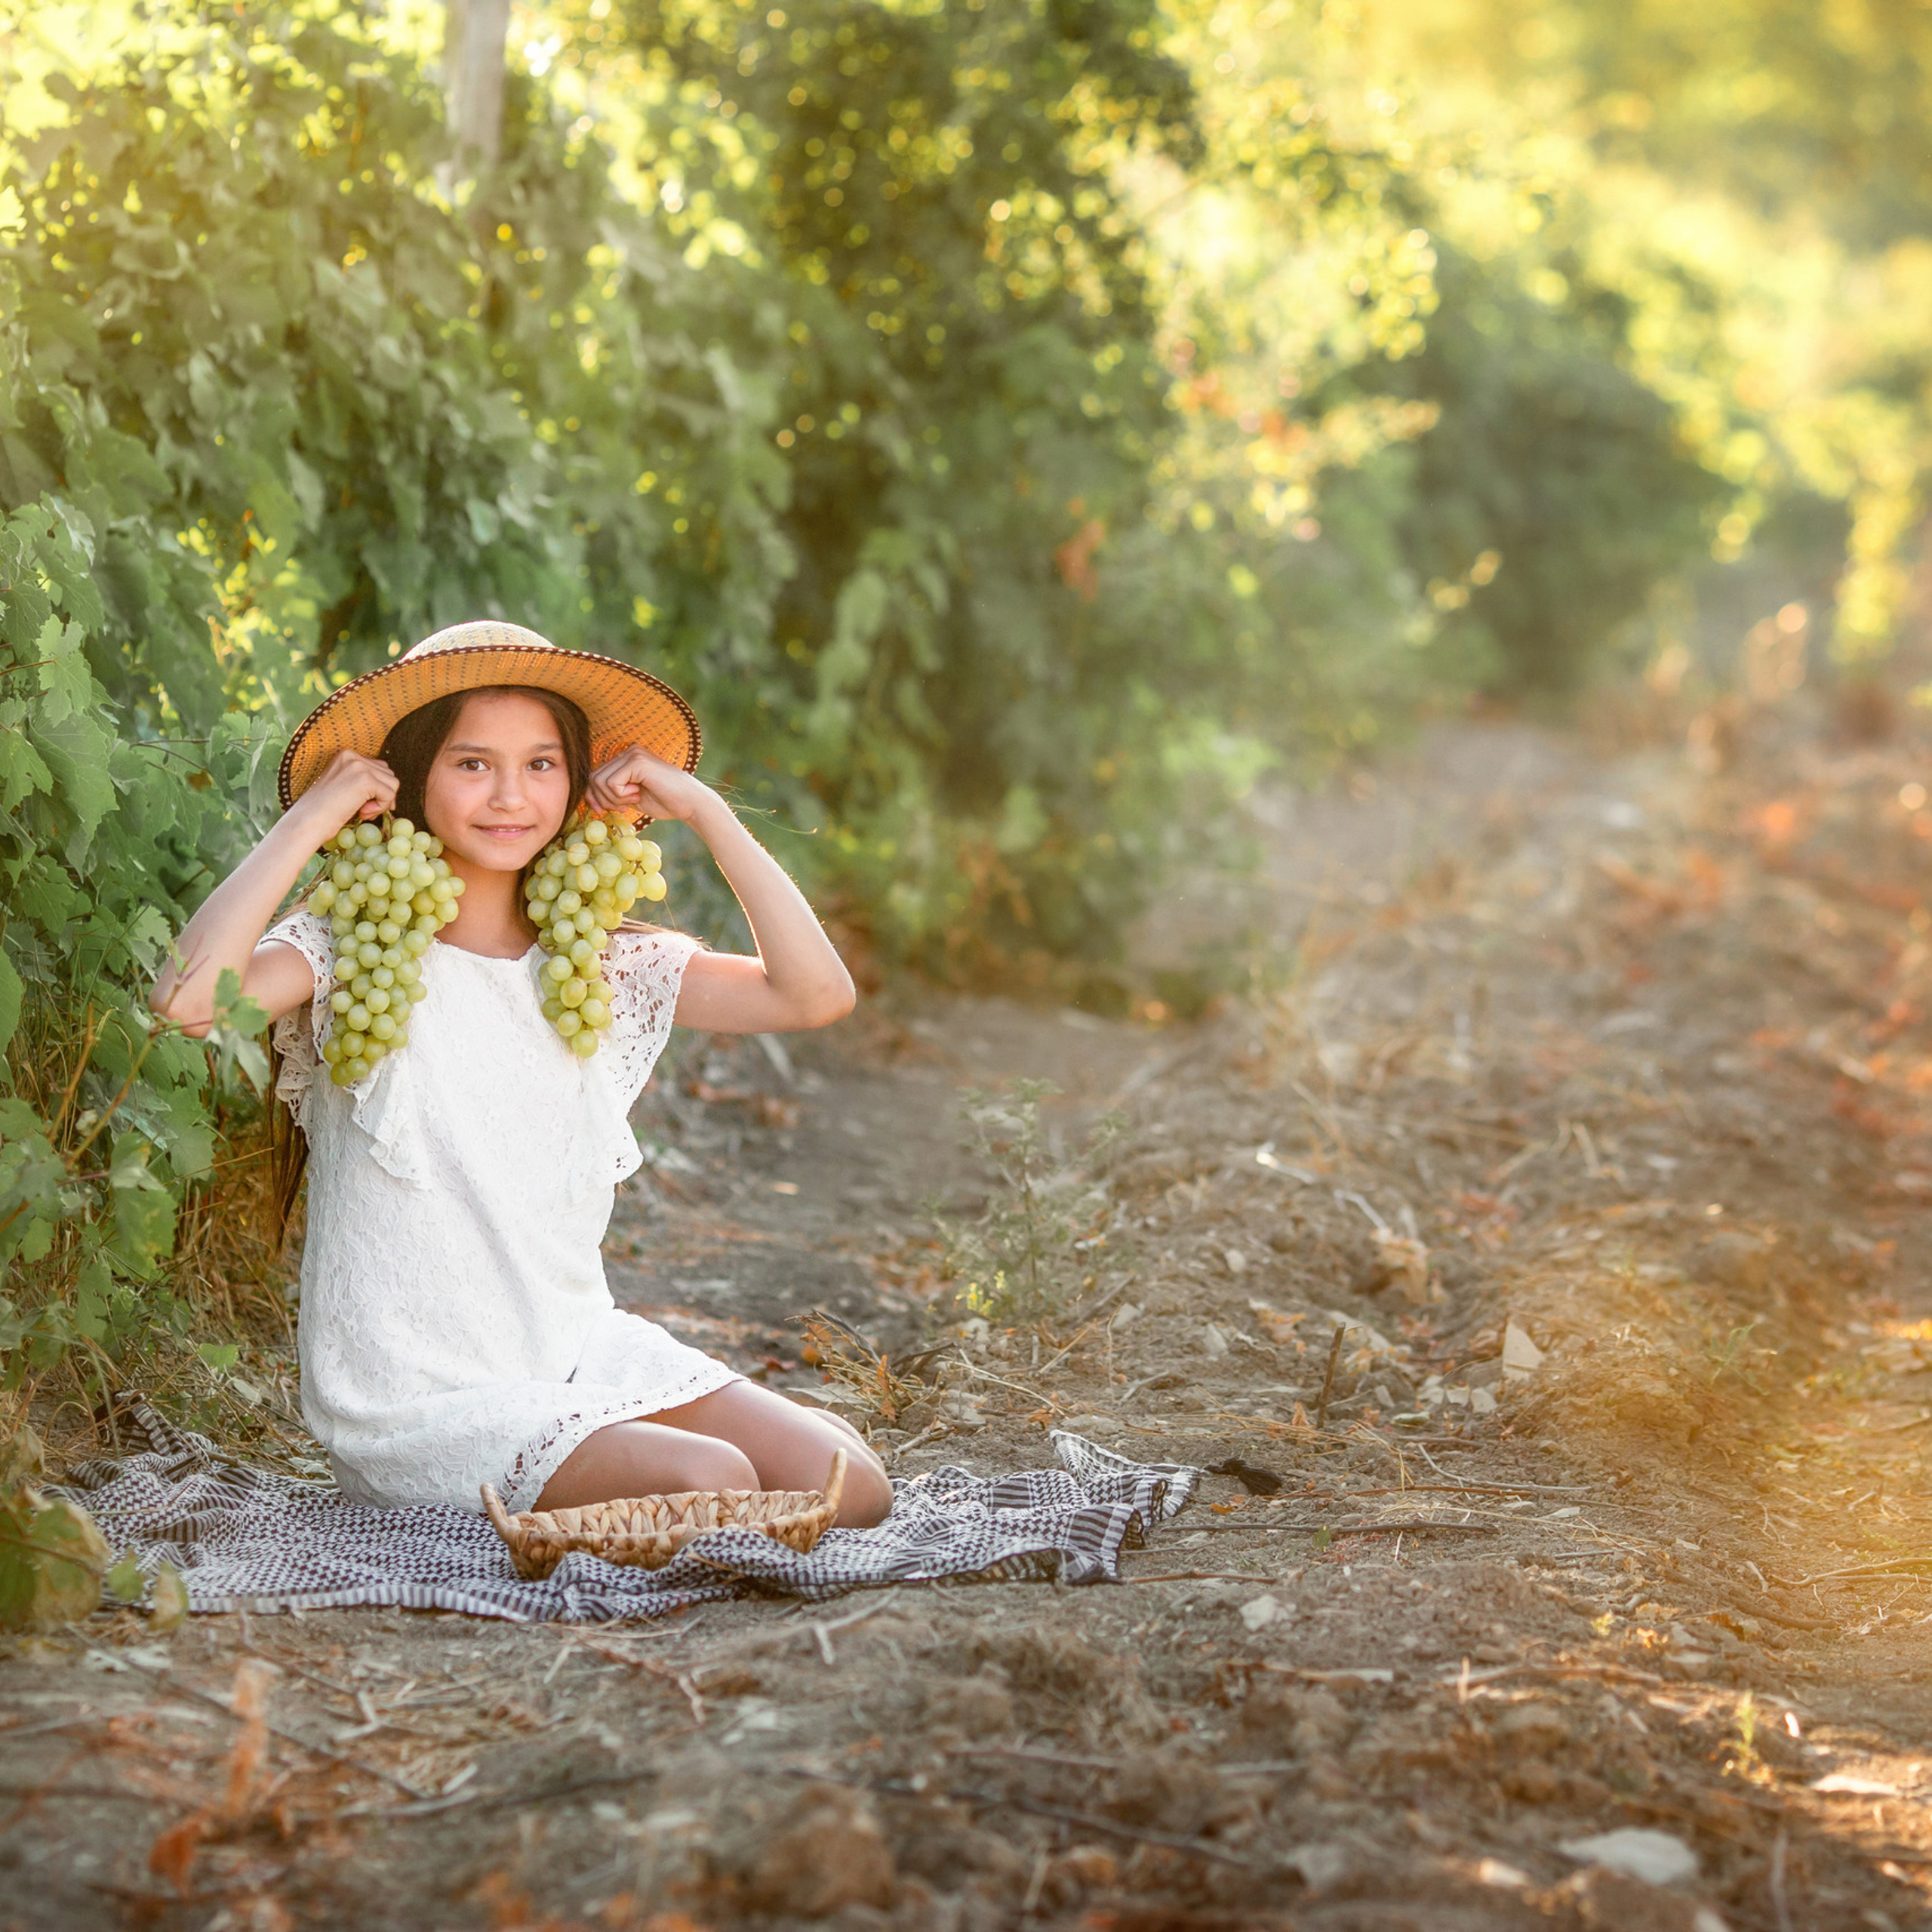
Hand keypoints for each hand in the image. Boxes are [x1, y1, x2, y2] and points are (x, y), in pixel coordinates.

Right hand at [297, 749, 398, 846]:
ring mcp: (359, 766)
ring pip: (393, 784)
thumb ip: (362, 780)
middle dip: (382, 795)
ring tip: (363, 812)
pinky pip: (389, 794)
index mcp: (345, 755)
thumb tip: (391, 788)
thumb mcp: (343, 786)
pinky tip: (363, 813)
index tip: (366, 805)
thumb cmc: (323, 810)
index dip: (379, 788)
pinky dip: (381, 808)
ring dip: (382, 802)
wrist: (308, 821)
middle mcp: (352, 756)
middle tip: (364, 811)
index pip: (378, 768)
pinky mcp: (365, 780)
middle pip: (388, 775)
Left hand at [587, 746, 711, 823]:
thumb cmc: (665, 802)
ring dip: (613, 799)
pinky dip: (620, 795)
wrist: (691, 803)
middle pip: (594, 778)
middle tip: (622, 808)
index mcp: (627, 758)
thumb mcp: (630, 797)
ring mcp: (633, 754)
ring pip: (600, 781)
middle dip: (603, 799)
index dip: (594, 796)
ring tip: (633, 800)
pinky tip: (637, 795)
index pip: (595, 776)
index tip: (603, 812)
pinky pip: (611, 783)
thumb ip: (612, 793)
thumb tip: (587, 797)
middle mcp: (628, 751)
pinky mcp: (637, 761)